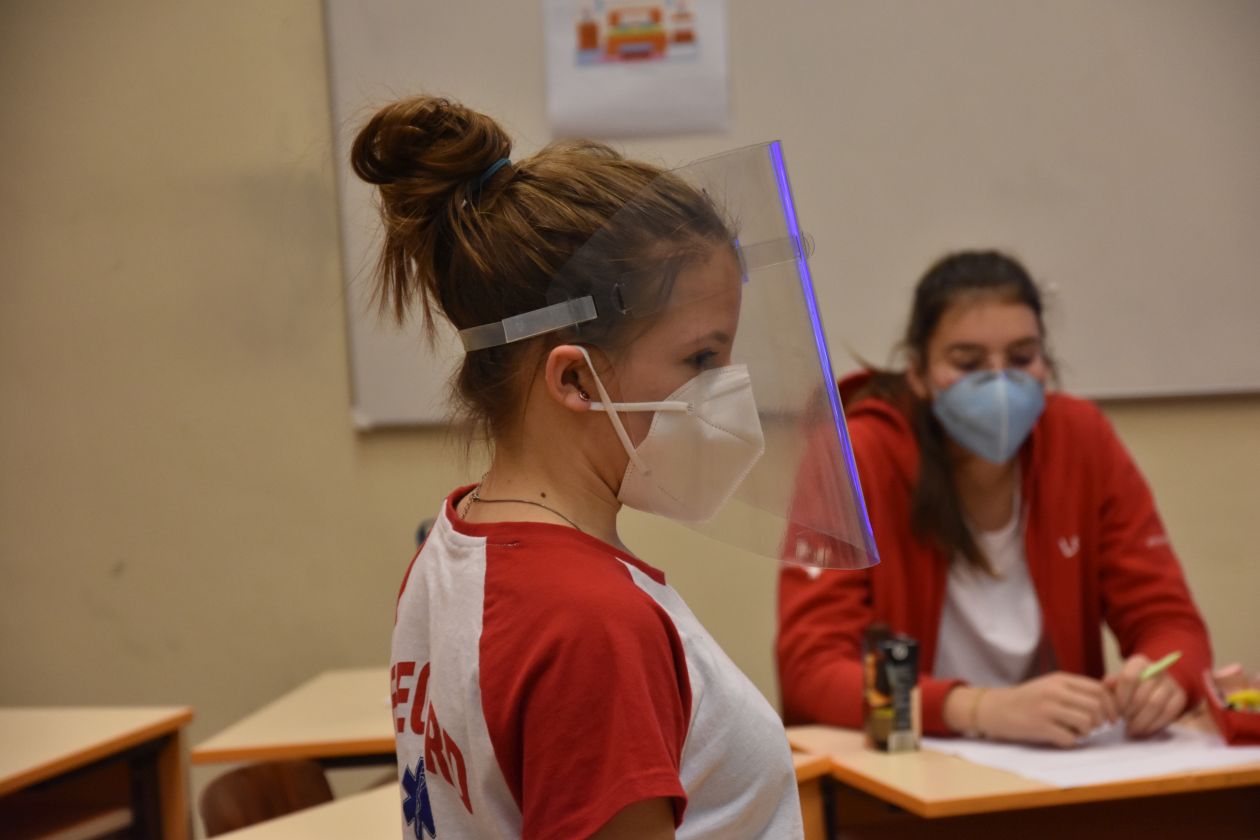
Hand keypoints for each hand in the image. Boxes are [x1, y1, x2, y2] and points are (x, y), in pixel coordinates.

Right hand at [978, 672, 1118, 747]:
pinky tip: (1061, 737)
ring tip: (1076, 732)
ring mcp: (1047, 709)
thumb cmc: (1027, 699)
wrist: (995, 708)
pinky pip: (1070, 738)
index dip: (1111, 705)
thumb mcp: (1051, 686)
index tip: (1110, 717)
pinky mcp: (1040, 727)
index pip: (1098, 690)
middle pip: (1096, 706)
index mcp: (1060, 680)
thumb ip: (1076, 690)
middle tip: (1093, 727)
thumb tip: (1110, 694)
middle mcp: (1054, 691)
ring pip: (1086, 722)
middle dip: (1101, 721)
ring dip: (1086, 732)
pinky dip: (1070, 742)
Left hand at [1105, 654, 1187, 737]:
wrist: (1157, 684)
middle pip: (1142, 694)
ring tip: (1131, 729)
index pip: (1128, 678)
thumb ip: (1111, 684)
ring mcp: (1171, 683)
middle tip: (1123, 722)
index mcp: (1139, 663)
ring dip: (1141, 721)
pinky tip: (1144, 731)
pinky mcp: (1180, 697)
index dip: (1121, 698)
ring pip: (1155, 705)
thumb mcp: (1118, 681)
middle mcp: (1157, 670)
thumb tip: (1107, 683)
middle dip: (1130, 712)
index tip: (1116, 710)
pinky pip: (1168, 714)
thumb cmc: (1131, 685)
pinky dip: (1154, 725)